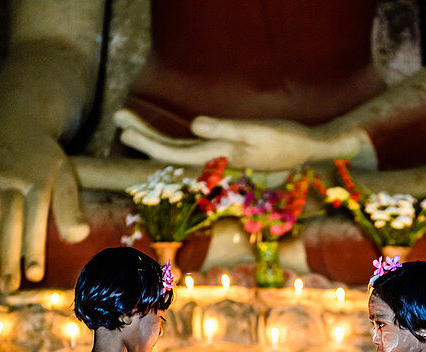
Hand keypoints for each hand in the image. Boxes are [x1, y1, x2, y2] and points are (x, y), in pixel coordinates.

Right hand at [0, 122, 89, 291]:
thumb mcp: (64, 175)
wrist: (17, 119)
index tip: (34, 275)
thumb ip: (69, 206)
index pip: (36, 220)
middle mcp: (13, 177)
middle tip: (9, 287)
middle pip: (9, 222)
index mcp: (39, 180)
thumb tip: (79, 236)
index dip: (34, 248)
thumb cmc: (45, 159)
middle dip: (8, 256)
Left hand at [115, 110, 368, 170]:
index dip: (146, 140)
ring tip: (128, 122)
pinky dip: (169, 141)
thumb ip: (226, 129)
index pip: (171, 152)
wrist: (307, 150)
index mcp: (217, 156)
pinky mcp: (223, 151)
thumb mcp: (258, 131)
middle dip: (142, 135)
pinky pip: (188, 148)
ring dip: (152, 136)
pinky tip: (160, 135)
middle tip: (118, 116)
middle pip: (168, 152)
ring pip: (176, 150)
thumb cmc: (285, 139)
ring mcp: (217, 158)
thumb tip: (194, 125)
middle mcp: (212, 161)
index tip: (124, 124)